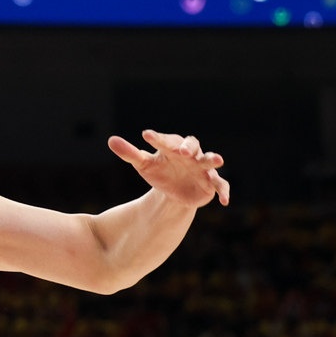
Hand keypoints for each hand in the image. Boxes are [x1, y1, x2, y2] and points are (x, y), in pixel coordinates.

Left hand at [108, 130, 229, 207]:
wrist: (175, 191)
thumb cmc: (159, 171)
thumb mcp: (143, 164)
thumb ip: (130, 153)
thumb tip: (111, 140)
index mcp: (172, 147)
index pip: (165, 140)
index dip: (158, 139)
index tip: (145, 136)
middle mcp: (190, 155)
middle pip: (193, 145)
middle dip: (189, 147)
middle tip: (183, 151)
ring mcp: (202, 168)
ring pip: (210, 160)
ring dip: (213, 159)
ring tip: (218, 160)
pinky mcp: (210, 183)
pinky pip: (220, 185)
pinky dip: (223, 191)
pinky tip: (224, 200)